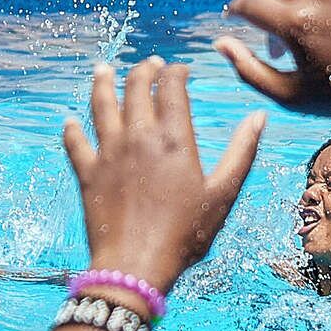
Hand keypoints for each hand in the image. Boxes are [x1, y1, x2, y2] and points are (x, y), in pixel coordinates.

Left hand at [62, 59, 263, 290]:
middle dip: (143, 71)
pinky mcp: (88, 173)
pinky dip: (71, 129)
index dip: (175, 72)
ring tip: (103, 70)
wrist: (136, 264)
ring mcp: (109, 153)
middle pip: (134, 88)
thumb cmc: (185, 234)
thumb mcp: (223, 194)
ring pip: (100, 106)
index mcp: (174, 139)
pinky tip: (70, 121)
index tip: (180, 69)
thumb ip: (242, 152)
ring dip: (102, 84)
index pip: (171, 88)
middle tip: (149, 65)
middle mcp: (138, 137)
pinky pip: (75, 143)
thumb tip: (259, 117)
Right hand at [214, 0, 330, 127]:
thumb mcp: (288, 94)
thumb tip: (220, 42)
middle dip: (285, 22)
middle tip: (294, 49)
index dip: (238, 10)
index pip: (251, 5)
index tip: (235, 15)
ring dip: (318, 14)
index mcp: (296, 24)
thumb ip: (248, 68)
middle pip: (287, 1)